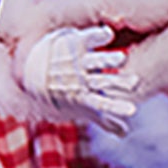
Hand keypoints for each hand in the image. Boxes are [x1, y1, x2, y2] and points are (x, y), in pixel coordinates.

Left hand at [21, 24, 137, 132]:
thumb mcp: (83, 108)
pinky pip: (87, 39)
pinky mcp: (75, 43)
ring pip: (94, 61)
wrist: (33, 72)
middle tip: (135, 83)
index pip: (102, 103)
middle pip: (101, 81)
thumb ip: (105, 119)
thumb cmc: (63, 94)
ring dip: (107, 60)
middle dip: (116, 82)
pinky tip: (108, 34)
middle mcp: (81, 78)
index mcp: (84, 95)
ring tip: (122, 59)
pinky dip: (96, 36)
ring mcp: (77, 61)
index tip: (132, 111)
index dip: (116, 107)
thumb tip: (125, 133)